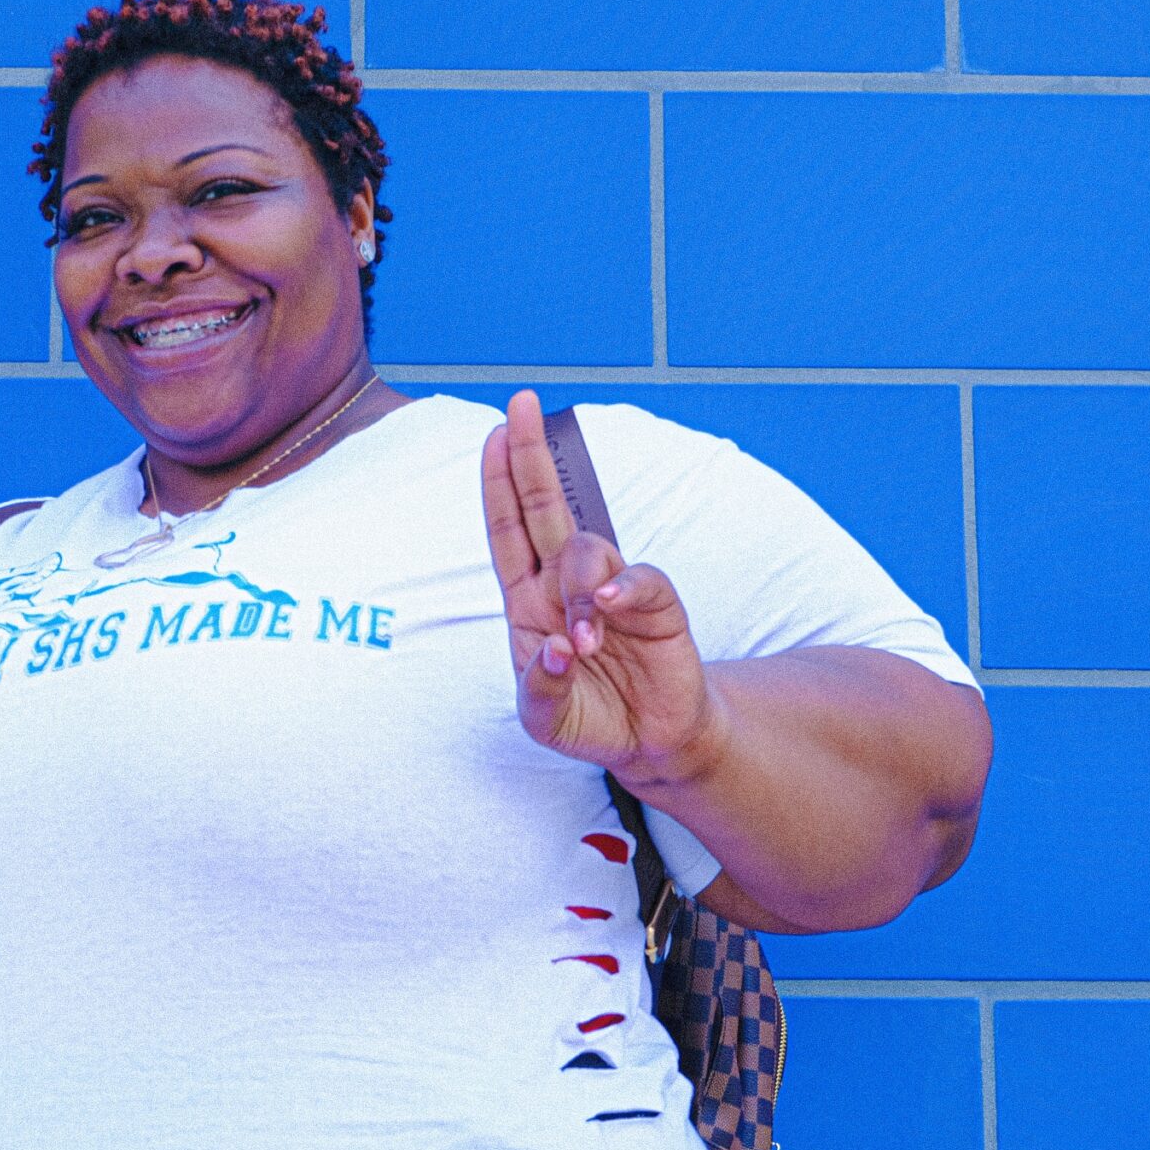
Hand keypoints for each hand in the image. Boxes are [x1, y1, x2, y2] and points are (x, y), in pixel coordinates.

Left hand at [481, 390, 723, 788]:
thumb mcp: (545, 718)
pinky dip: (621, 590)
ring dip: (578, 589)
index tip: (495, 434)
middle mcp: (566, 584)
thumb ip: (540, 688)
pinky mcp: (655, 605)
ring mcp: (611, 590)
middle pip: (544, 508)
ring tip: (586, 644)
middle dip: (531, 457)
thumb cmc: (588, 718)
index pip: (509, 530)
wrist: (649, 743)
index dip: (499, 483)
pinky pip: (637, 580)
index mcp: (529, 600)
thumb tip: (555, 648)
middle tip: (522, 406)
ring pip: (585, 550)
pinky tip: (607, 612)